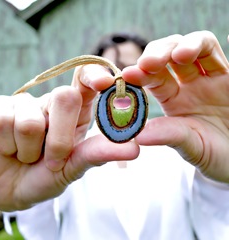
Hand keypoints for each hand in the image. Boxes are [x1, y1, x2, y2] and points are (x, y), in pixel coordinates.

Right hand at [0, 85, 138, 210]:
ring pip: (30, 118)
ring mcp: (24, 103)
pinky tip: (6, 149)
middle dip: (60, 139)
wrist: (6, 189)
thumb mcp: (73, 169)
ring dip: (28, 150)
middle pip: (65, 96)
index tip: (105, 83)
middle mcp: (52, 103)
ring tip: (25, 156)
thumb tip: (135, 148)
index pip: (87, 81)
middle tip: (52, 161)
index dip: (97, 76)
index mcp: (77, 113)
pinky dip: (5, 146)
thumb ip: (99, 154)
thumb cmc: (44, 178)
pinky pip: (1, 120)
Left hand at [122, 30, 228, 182]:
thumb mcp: (189, 145)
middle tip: (149, 62)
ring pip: (198, 47)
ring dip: (188, 45)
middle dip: (158, 54)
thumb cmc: (211, 152)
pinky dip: (226, 45)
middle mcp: (188, 84)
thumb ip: (168, 135)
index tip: (128, 74)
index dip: (140, 73)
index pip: (152, 77)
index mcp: (171, 98)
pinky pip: (226, 57)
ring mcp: (210, 78)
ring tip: (181, 54)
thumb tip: (139, 135)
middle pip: (170, 54)